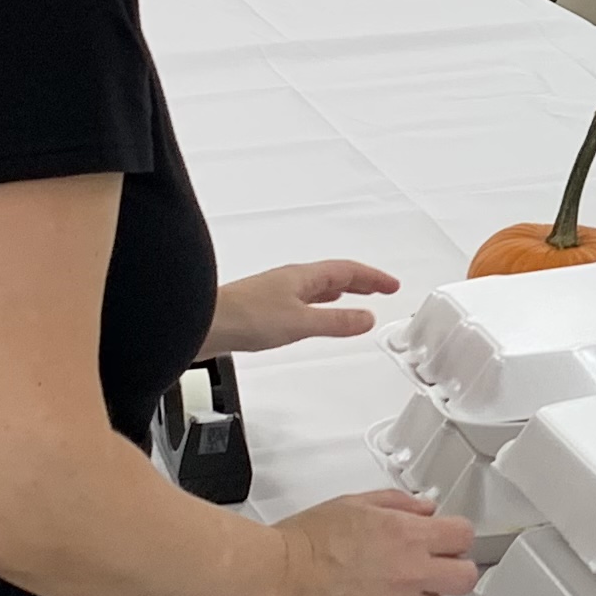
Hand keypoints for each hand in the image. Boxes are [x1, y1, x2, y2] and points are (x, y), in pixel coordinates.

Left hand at [209, 259, 401, 353]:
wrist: (203, 324)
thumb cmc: (245, 317)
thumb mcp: (301, 323)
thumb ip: (336, 323)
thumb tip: (366, 318)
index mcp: (303, 277)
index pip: (347, 271)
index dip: (373, 278)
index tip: (391, 284)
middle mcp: (291, 281)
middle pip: (334, 276)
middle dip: (360, 282)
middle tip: (380, 288)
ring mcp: (277, 293)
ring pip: (318, 288)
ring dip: (341, 292)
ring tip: (354, 298)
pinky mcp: (264, 309)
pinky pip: (304, 301)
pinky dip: (321, 306)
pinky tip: (315, 316)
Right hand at [267, 486, 478, 595]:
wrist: (276, 576)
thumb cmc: (305, 541)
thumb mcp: (355, 504)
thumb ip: (397, 504)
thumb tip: (424, 510)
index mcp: (407, 535)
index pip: (463, 536)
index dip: (455, 537)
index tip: (446, 541)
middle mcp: (409, 571)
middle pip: (465, 578)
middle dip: (452, 572)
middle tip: (432, 569)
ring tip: (397, 593)